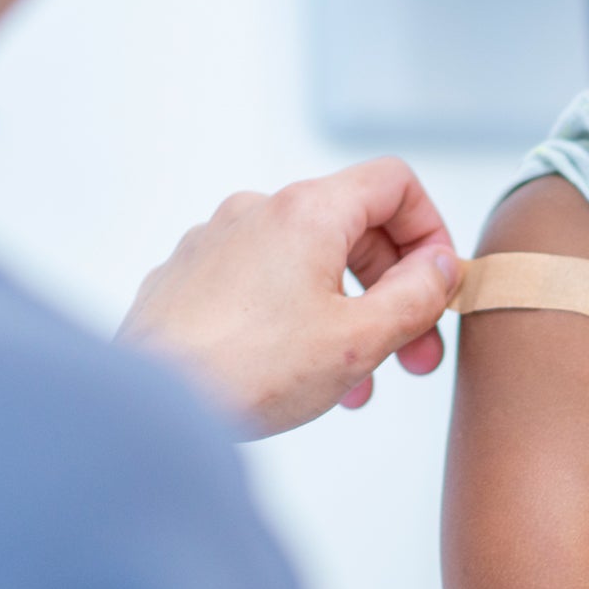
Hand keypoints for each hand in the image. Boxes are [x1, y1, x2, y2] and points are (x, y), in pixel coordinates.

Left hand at [118, 156, 459, 436]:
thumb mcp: (360, 339)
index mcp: (307, 211)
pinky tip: (291, 372)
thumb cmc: (247, 371)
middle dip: (393, 289)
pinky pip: (258, 283)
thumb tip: (441, 266)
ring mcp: (215, 242)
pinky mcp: (185, 278)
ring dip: (344, 312)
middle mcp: (257, 211)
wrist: (148, 406)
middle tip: (412, 354)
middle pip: (352, 226)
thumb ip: (417, 295)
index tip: (437, 283)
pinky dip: (291, 316)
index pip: (394, 182)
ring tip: (355, 383)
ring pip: (305, 262)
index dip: (430, 229)